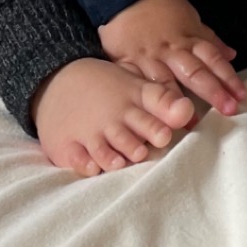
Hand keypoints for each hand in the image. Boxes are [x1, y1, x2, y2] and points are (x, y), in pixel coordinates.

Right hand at [32, 56, 199, 175]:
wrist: (56, 80)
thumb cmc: (106, 88)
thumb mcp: (134, 84)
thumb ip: (164, 100)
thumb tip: (190, 113)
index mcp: (134, 98)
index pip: (155, 105)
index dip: (165, 118)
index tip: (167, 132)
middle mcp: (113, 116)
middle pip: (133, 136)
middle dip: (142, 143)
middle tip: (148, 147)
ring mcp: (90, 132)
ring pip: (108, 152)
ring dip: (117, 157)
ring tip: (122, 161)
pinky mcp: (68, 146)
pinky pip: (80, 160)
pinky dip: (87, 163)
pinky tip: (93, 166)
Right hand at [98, 0, 246, 116]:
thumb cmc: (160, 6)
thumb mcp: (190, 17)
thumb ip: (209, 38)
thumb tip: (231, 55)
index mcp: (188, 38)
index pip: (213, 59)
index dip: (228, 77)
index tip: (241, 95)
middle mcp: (171, 50)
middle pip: (195, 72)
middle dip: (213, 92)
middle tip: (228, 110)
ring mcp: (148, 58)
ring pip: (166, 83)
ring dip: (179, 104)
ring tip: (190, 123)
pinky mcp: (128, 64)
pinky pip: (137, 84)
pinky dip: (144, 100)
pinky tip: (150, 117)